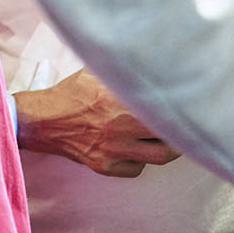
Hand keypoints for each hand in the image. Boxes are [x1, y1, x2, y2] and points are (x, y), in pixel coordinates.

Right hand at [14, 68, 179, 177]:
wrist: (42, 120)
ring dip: (166, 149)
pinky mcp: (105, 166)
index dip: (180, 110)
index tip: (191, 107)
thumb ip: (124, 73)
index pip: (163, 109)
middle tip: (183, 126)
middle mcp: (119, 127)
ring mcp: (113, 150)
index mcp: (118, 100)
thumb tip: (154, 63)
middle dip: (179, 133)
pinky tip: (135, 148)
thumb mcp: (97, 74)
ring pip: (157, 156)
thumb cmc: (72, 93)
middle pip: (168, 138)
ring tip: (168, 139)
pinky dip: (140, 160)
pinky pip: (136, 169)